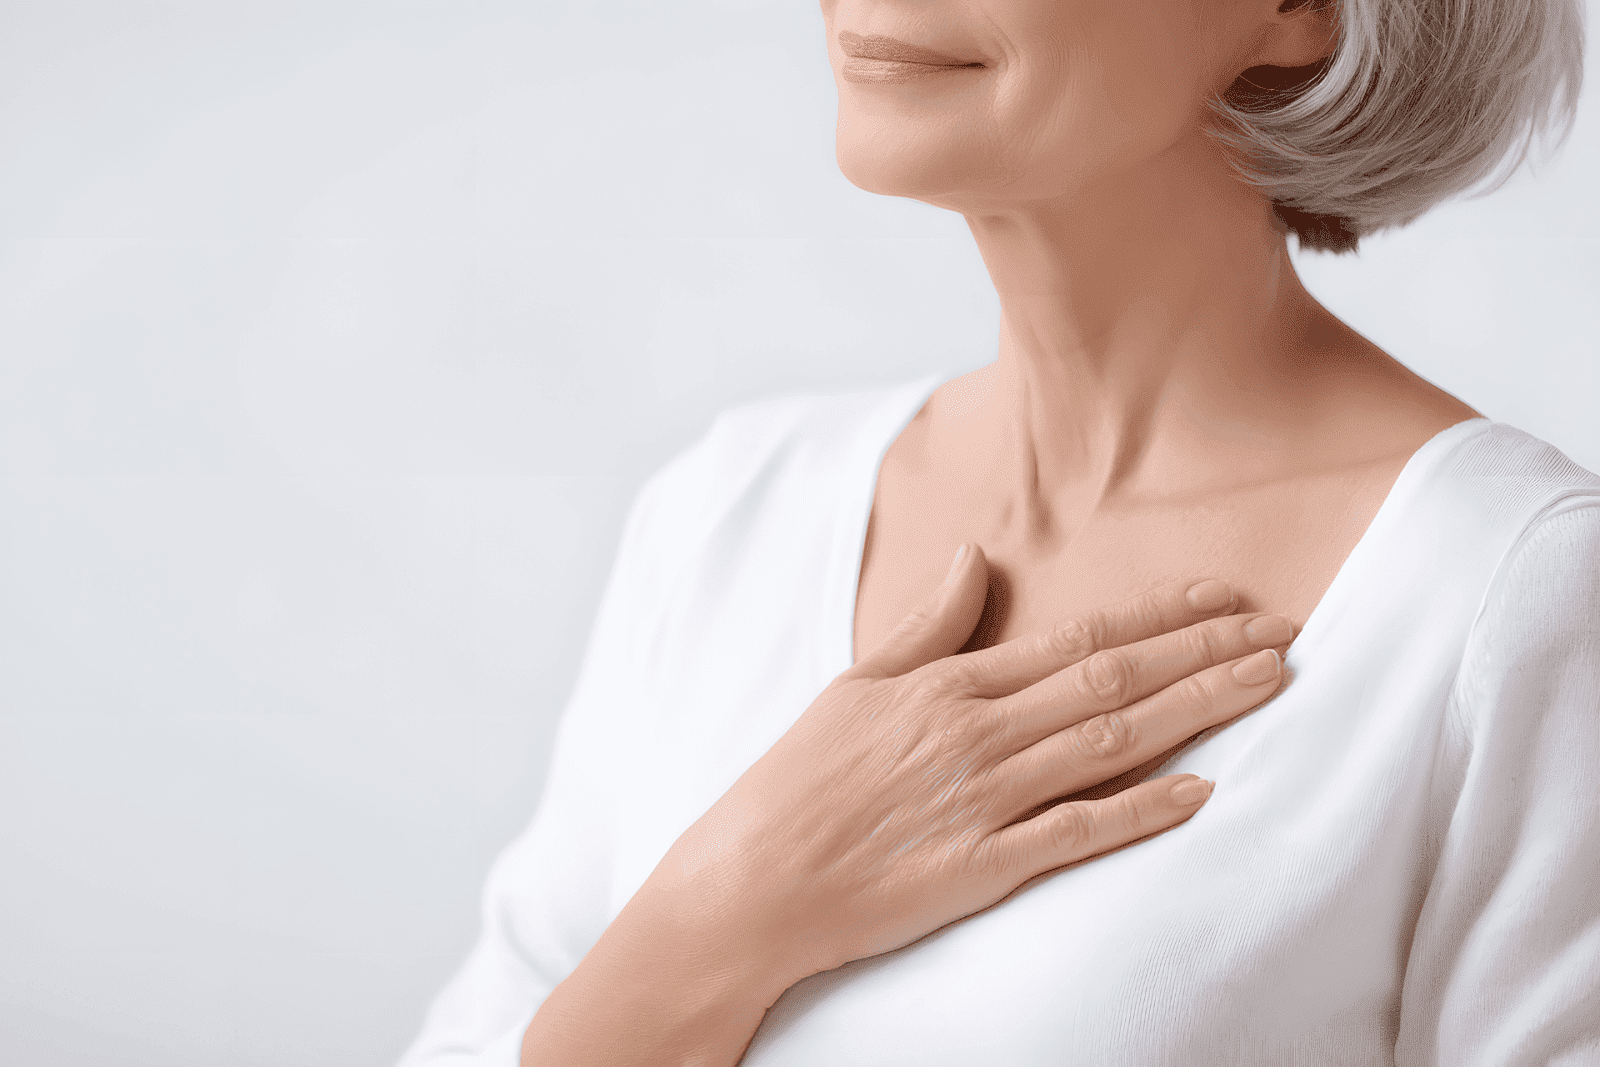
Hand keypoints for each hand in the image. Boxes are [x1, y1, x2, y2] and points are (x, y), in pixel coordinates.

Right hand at [652, 542, 1291, 988]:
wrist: (749, 881)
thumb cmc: (796, 782)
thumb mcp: (855, 686)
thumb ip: (926, 626)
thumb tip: (970, 559)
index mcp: (949, 686)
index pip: (1076, 639)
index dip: (1158, 618)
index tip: (1222, 599)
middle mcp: (977, 734)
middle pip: (1112, 681)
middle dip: (1203, 653)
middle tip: (1284, 632)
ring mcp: (983, 801)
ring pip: (1110, 743)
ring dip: (1195, 711)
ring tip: (1266, 685)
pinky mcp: (982, 869)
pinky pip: (1076, 833)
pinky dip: (1141, 811)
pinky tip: (1200, 793)